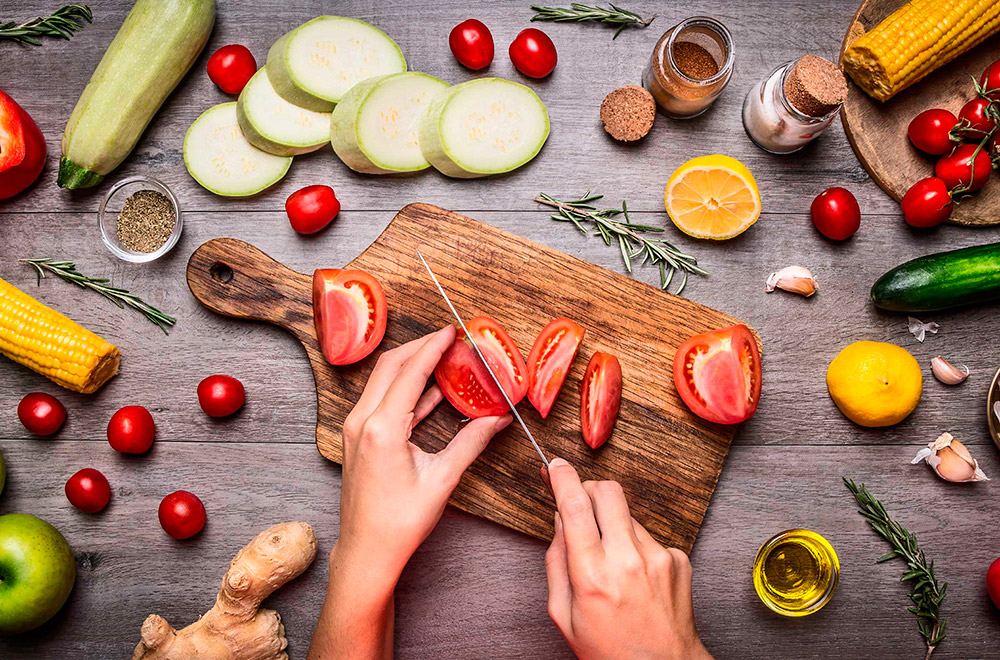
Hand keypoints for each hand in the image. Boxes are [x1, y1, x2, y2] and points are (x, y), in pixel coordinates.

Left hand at [337, 325, 510, 581]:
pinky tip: (432, 390)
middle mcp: (362, 422)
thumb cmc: (400, 523)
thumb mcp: (442, 480)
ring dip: (411, 366)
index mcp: (382, 428)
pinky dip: (405, 388)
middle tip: (449, 338)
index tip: (452, 331)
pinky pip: (381, 400)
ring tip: (443, 358)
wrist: (367, 551)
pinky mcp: (358, 438)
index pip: (410, 372)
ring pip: (383, 381)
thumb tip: (498, 420)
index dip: (433, 348)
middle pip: (390, 366)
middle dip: (420, 347)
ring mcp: (356, 429)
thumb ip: (471, 443)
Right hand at [544, 458, 711, 659]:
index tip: (555, 465)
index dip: (562, 478)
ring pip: (628, 513)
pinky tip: (636, 576)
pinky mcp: (678, 559)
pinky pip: (649, 535)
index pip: (575, 507)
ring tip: (613, 562)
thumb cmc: (609, 650)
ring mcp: (658, 557)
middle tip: (581, 506)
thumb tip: (560, 519)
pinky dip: (637, 546)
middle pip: (607, 491)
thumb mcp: (564, 613)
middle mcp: (628, 560)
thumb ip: (556, 561)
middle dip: (589, 490)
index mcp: (593, 575)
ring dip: (614, 524)